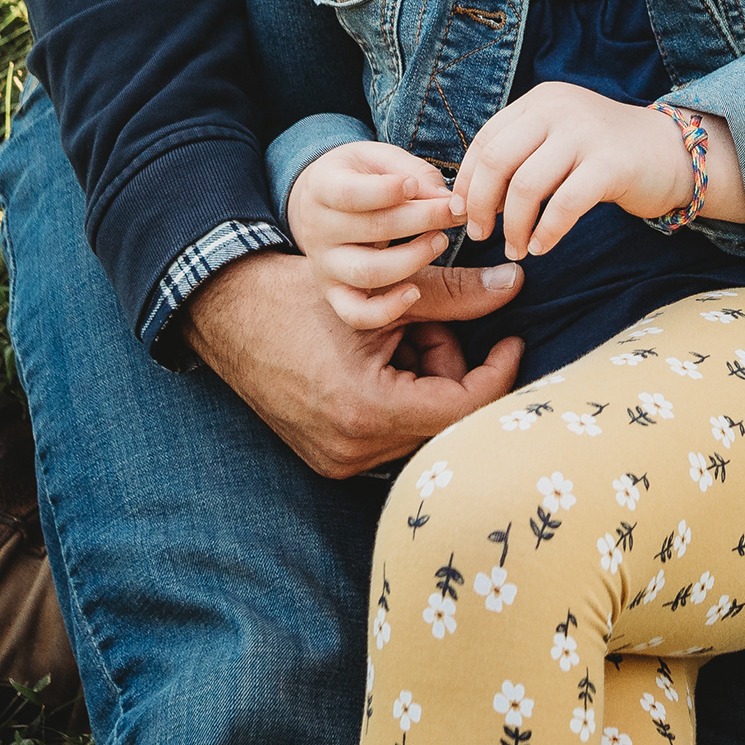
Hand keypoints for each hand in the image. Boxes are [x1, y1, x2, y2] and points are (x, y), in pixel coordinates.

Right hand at [182, 246, 525, 479]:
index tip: (512, 337)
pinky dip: (402, 395)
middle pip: (446, 420)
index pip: (465, 407)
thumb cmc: (301, 296)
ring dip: (428, 380)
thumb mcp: (384, 291)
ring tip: (400, 334)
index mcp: (367, 412)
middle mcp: (354, 451)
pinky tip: (381, 358)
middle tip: (432, 324)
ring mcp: (340, 462)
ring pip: (423, 427)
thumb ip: (457, 292)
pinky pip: (393, 433)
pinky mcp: (331, 459)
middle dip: (453, 367)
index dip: (498, 370)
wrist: (229, 314)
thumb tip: (516, 282)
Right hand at [287, 139, 466, 329]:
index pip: (350, 194)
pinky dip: (386, 310)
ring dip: (413, 258)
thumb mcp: (378, 159)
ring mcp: (326, 265)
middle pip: (371, 230)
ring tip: (440, 240)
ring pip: (368, 271)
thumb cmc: (360, 176)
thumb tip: (447, 198)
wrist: (320, 204)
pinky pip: (357, 314)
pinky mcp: (336, 293)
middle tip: (454, 211)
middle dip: (422, 219)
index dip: (386, 190)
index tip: (416, 184)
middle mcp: (319, 230)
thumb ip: (413, 172)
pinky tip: (415, 292)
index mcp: (322, 188)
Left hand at [456, 81, 728, 258]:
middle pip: (497, 161)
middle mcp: (559, 109)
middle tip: (480, 235)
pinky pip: (564, 205)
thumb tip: (468, 199)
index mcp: (540, 101)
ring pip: (526, 186)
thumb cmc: (606, 155)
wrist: (674, 153)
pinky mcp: (611, 163)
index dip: (466, 181)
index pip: (486, 140)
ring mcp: (586, 133)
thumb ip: (519, 156)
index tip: (462, 213)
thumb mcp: (558, 141)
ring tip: (515, 248)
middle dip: (481, 205)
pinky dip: (546, 232)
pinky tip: (541, 247)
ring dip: (513, 226)